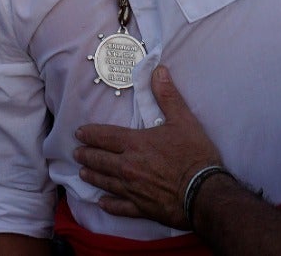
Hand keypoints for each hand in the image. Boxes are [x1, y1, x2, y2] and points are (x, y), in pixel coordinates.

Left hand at [75, 66, 222, 227]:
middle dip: (86, 155)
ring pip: (105, 182)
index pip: (105, 136)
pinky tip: (102, 202)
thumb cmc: (194, 155)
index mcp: (135, 144)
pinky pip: (119, 207)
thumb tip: (158, 70)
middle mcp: (128, 167)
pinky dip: (109, 204)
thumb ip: (167, 95)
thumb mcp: (183, 120)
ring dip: (92, 176)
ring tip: (82, 173)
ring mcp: (132, 189)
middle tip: (76, 153)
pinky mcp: (141, 208)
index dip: (90, 134)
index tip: (79, 133)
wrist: (204, 193)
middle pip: (100, 160)